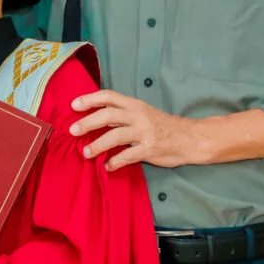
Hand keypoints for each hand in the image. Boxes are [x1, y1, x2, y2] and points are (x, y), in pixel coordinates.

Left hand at [70, 90, 206, 169]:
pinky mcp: (149, 149)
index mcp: (135, 105)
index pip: (109, 97)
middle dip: (88, 122)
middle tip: (72, 131)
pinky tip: (108, 167)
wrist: (190, 138)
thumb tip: (95, 119)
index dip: (90, 99)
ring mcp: (144, 133)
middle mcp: (138, 116)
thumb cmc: (162, 126)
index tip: (73, 105)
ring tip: (86, 153)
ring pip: (115, 136)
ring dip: (98, 145)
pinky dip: (115, 162)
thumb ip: (122, 115)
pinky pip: (127, 156)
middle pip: (108, 115)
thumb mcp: (143, 114)